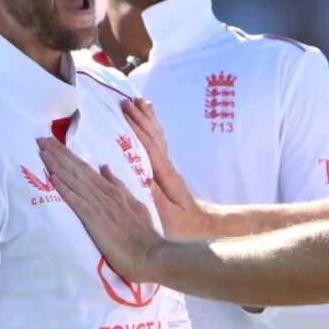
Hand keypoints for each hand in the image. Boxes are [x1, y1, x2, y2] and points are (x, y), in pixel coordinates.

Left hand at [38, 136, 163, 282]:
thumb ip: (118, 185)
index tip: (53, 143)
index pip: (86, 168)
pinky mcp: (95, 220)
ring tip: (42, 151)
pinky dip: (64, 188)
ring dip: (57, 165)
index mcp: (112, 190)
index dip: (68, 155)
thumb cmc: (143, 234)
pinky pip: (76, 201)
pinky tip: (52, 178)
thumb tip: (105, 167)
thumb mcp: (134, 204)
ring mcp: (100, 206)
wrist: (151, 254)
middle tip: (41, 139)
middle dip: (58, 153)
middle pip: (77, 169)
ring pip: (74, 181)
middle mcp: (104, 193)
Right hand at [122, 98, 211, 238]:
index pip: (150, 147)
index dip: (139, 130)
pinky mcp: (166, 171)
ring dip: (148, 118)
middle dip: (141, 118)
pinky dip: (152, 128)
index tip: (126, 114)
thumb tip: (143, 177)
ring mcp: (168, 167)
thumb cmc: (183, 227)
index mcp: (166, 176)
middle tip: (126, 101)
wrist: (202, 227)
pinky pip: (158, 143)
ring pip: (157, 136)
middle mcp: (168, 167)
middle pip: (154, 136)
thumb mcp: (168, 218)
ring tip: (138, 101)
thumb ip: (156, 198)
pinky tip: (148, 119)